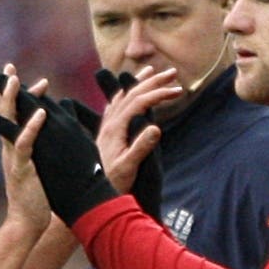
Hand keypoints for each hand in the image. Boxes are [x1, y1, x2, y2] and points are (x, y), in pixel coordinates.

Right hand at [0, 65, 52, 233]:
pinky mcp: (21, 170)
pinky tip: (40, 113)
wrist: (26, 224)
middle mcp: (8, 150)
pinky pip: (24, 144)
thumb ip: (39, 152)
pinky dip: (31, 127)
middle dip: (7, 89)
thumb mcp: (37, 169)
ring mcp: (13, 159)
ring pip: (9, 124)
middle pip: (4, 113)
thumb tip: (48, 139)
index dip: (11, 95)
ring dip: (13, 101)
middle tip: (9, 68)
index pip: (10, 116)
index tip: (15, 74)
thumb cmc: (36, 199)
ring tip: (17, 80)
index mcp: (13, 148)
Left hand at [95, 68, 182, 217]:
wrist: (89, 197)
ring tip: (150, 71)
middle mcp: (108, 125)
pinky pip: (114, 108)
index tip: (179, 91)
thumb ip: (141, 148)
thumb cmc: (111, 185)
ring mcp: (106, 130)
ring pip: (122, 98)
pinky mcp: (105, 137)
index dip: (159, 94)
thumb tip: (156, 127)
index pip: (139, 102)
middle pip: (131, 95)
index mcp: (114, 129)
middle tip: (173, 72)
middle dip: (153, 81)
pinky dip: (124, 97)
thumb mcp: (128, 168)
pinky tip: (124, 94)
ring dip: (138, 84)